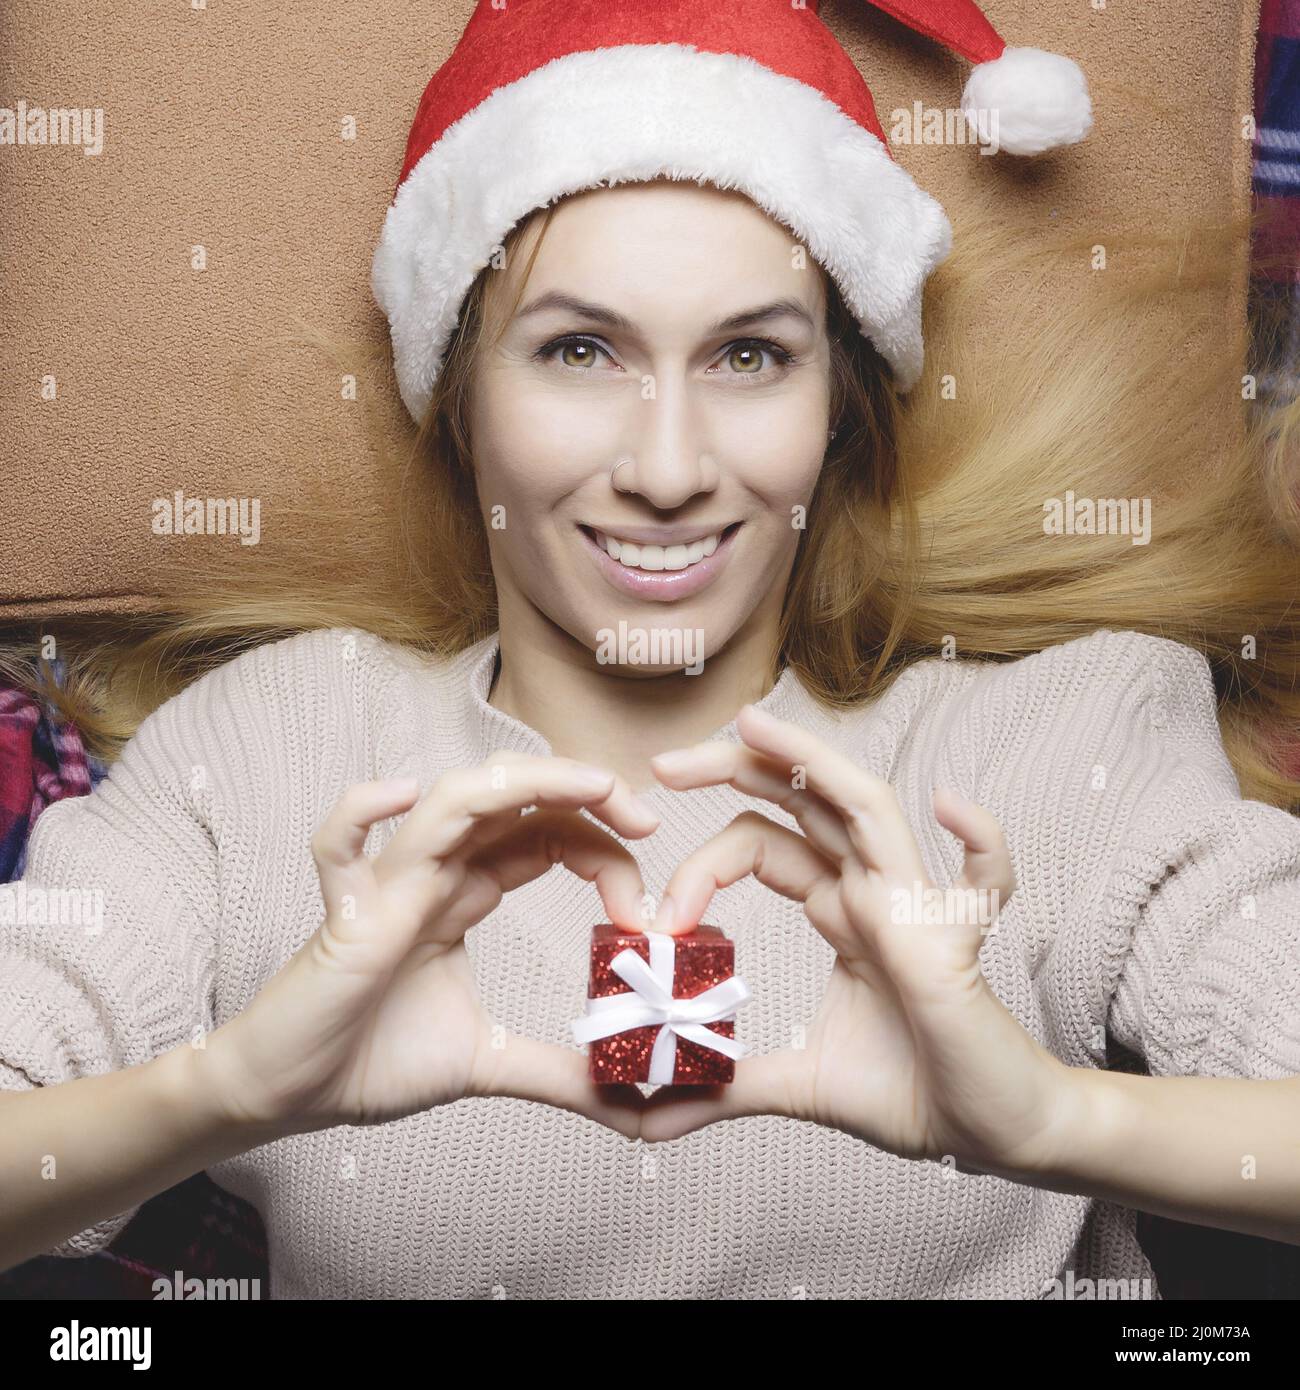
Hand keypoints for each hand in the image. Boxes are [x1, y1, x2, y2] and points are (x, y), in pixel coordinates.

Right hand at [200, 751, 660, 1138]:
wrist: (290, 1096)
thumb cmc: (372, 1061)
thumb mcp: (488, 1063)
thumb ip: (558, 1074)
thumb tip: (632, 1107)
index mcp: (465, 893)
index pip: (545, 838)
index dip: (603, 848)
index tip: (650, 902)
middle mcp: (433, 874)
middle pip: (513, 801)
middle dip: (583, 793)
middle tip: (647, 819)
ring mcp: (387, 885)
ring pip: (453, 800)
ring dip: (524, 783)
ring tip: (590, 787)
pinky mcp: (342, 915)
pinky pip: (337, 846)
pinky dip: (360, 813)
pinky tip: (400, 798)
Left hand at [637, 705, 1082, 1178]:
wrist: (988, 1136)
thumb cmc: (912, 1094)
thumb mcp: (796, 1086)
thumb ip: (728, 1087)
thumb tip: (646, 1120)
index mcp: (838, 910)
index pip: (762, 843)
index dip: (702, 863)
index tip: (652, 919)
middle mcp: (872, 891)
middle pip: (800, 799)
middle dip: (731, 767)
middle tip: (661, 764)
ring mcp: (916, 904)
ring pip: (864, 805)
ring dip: (811, 759)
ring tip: (751, 724)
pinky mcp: (958, 940)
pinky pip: (984, 878)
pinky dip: (980, 840)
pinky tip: (950, 805)